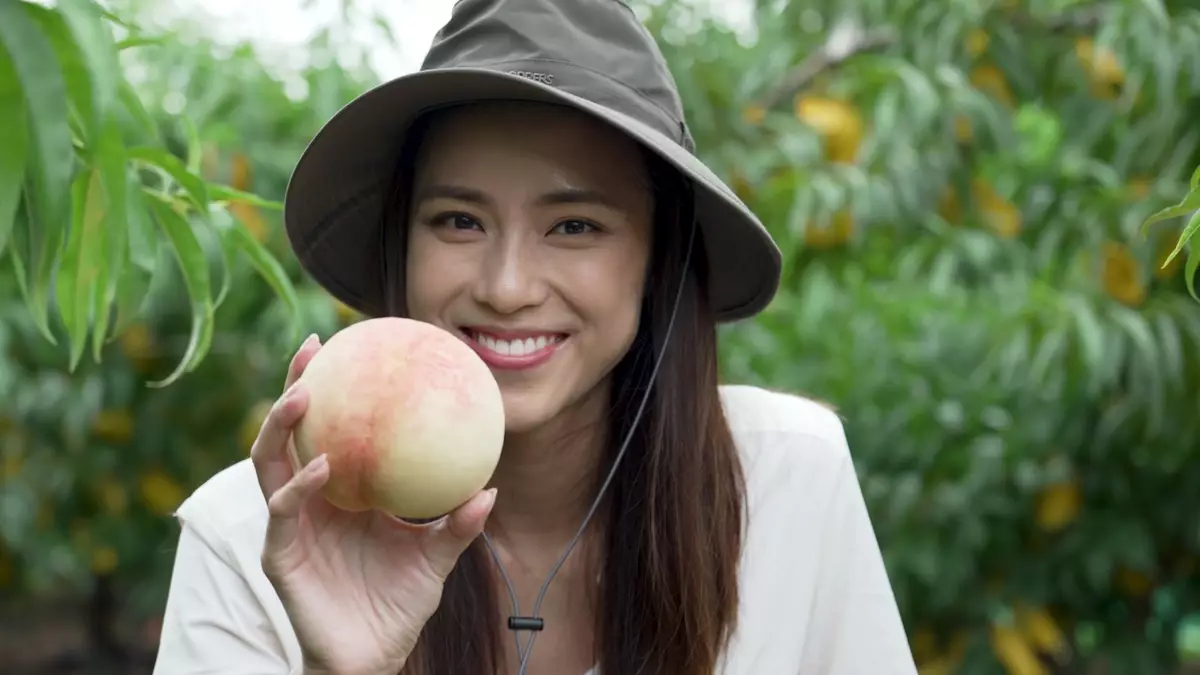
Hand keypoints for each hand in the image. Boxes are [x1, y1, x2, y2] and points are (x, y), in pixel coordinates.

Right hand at [251, 334, 496, 674]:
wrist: (373, 656)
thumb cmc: (399, 603)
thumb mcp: (436, 557)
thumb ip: (458, 525)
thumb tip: (491, 489)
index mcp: (339, 492)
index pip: (326, 429)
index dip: (329, 388)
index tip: (344, 344)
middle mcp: (307, 501)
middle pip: (288, 434)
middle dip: (292, 389)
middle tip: (311, 352)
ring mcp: (289, 526)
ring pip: (269, 464)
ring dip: (281, 426)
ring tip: (304, 395)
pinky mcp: (281, 555)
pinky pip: (283, 513)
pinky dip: (301, 486)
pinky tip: (324, 466)